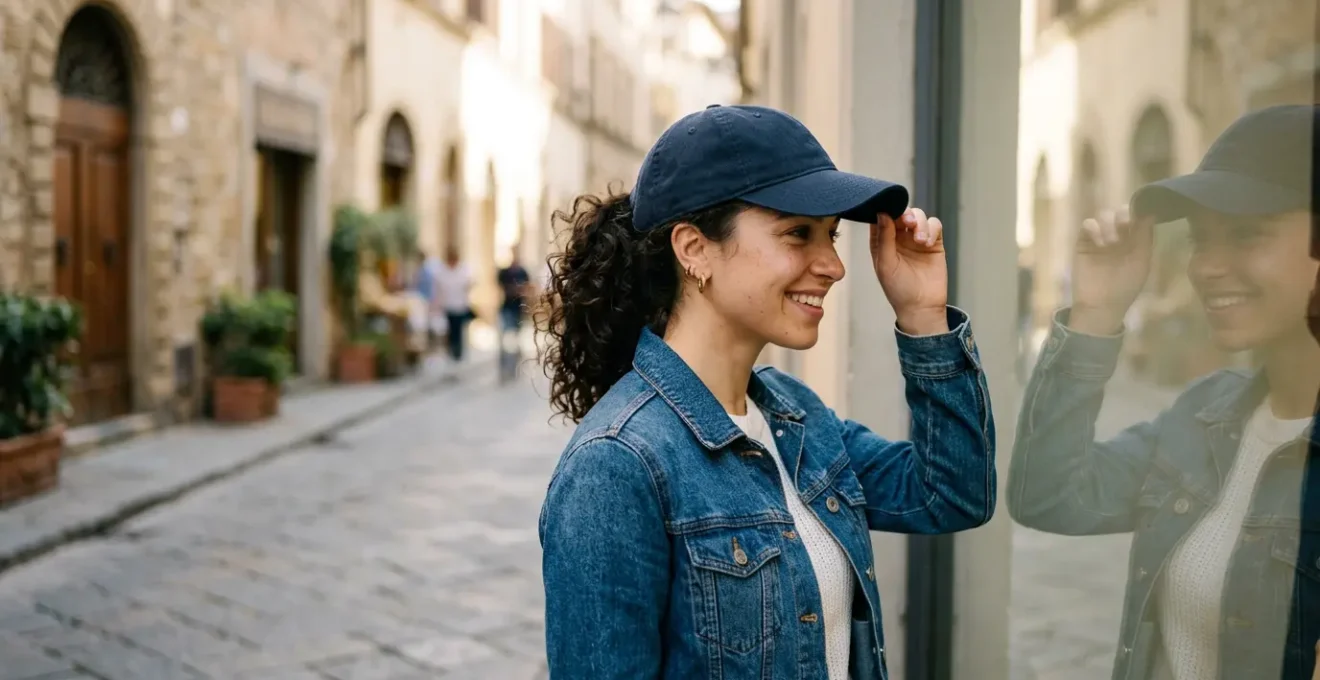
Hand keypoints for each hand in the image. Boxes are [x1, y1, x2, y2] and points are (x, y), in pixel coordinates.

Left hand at [871, 208, 948, 334]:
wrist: (921, 306)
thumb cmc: (898, 289)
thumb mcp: (885, 264)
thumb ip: (884, 238)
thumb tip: (882, 213)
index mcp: (882, 241)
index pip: (881, 216)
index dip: (885, 209)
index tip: (890, 209)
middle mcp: (899, 237)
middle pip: (902, 212)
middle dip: (906, 213)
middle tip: (908, 221)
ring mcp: (916, 239)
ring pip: (919, 215)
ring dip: (920, 222)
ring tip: (920, 240)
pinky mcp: (934, 243)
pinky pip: (935, 225)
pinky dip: (932, 229)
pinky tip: (928, 244)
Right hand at [1070, 206, 1153, 334]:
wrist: (1101, 304)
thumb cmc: (1126, 286)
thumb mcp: (1142, 262)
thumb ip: (1146, 238)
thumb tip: (1150, 214)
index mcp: (1135, 240)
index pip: (1137, 217)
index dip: (1138, 211)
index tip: (1139, 212)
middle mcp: (1118, 236)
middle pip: (1120, 212)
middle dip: (1122, 215)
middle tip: (1123, 225)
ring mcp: (1100, 238)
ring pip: (1104, 215)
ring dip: (1108, 223)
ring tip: (1110, 242)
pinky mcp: (1083, 242)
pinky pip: (1087, 225)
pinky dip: (1092, 228)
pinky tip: (1098, 242)